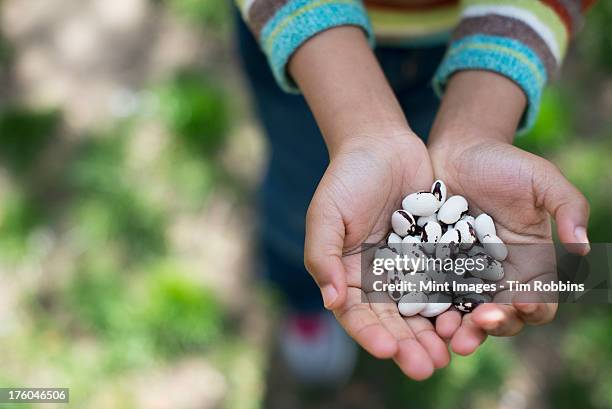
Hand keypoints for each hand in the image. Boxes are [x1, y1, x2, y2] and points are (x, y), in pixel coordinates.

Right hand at [305, 132, 450, 379]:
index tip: (388, 350)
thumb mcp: (326, 214)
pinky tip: (469, 318)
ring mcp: (408, 268)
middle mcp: (378, 278)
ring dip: (434, 334)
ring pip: (422, 310)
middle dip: (408, 346)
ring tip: (450, 354)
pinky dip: (456, 303)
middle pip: (393, 321)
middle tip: (427, 367)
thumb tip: (330, 301)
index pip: (357, 314)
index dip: (370, 335)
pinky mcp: (435, 255)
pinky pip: (446, 283)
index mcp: (347, 275)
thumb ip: (323, 257)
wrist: (382, 146)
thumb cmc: (346, 178)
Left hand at [429, 135, 589, 352]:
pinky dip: (429, 306)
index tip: (523, 302)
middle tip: (480, 322)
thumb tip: (583, 247)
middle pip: (501, 314)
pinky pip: (432, 293)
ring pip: (464, 312)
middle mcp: (498, 276)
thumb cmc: (503, 163)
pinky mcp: (434, 268)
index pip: (539, 299)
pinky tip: (420, 311)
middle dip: (493, 324)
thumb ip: (568, 207)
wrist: (456, 152)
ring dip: (459, 326)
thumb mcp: (541, 178)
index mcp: (531, 263)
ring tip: (448, 330)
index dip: (535, 306)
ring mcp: (464, 275)